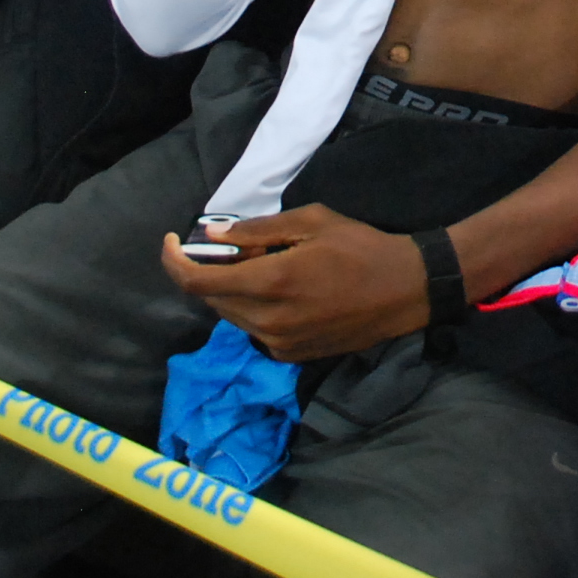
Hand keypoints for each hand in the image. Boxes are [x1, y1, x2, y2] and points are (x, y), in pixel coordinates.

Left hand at [158, 205, 431, 361]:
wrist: (405, 290)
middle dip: (212, 270)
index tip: (172, 241)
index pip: (196, 282)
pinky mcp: (291, 356)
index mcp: (269, 283)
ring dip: (233, 290)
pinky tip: (284, 291)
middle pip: (211, 299)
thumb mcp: (312, 222)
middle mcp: (267, 321)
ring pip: (231, 316)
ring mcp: (279, 344)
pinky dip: (254, 308)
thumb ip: (257, 231)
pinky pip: (254, 330)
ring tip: (268, 266)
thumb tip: (212, 235)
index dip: (174, 261)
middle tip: (242, 247)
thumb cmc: (361, 247)